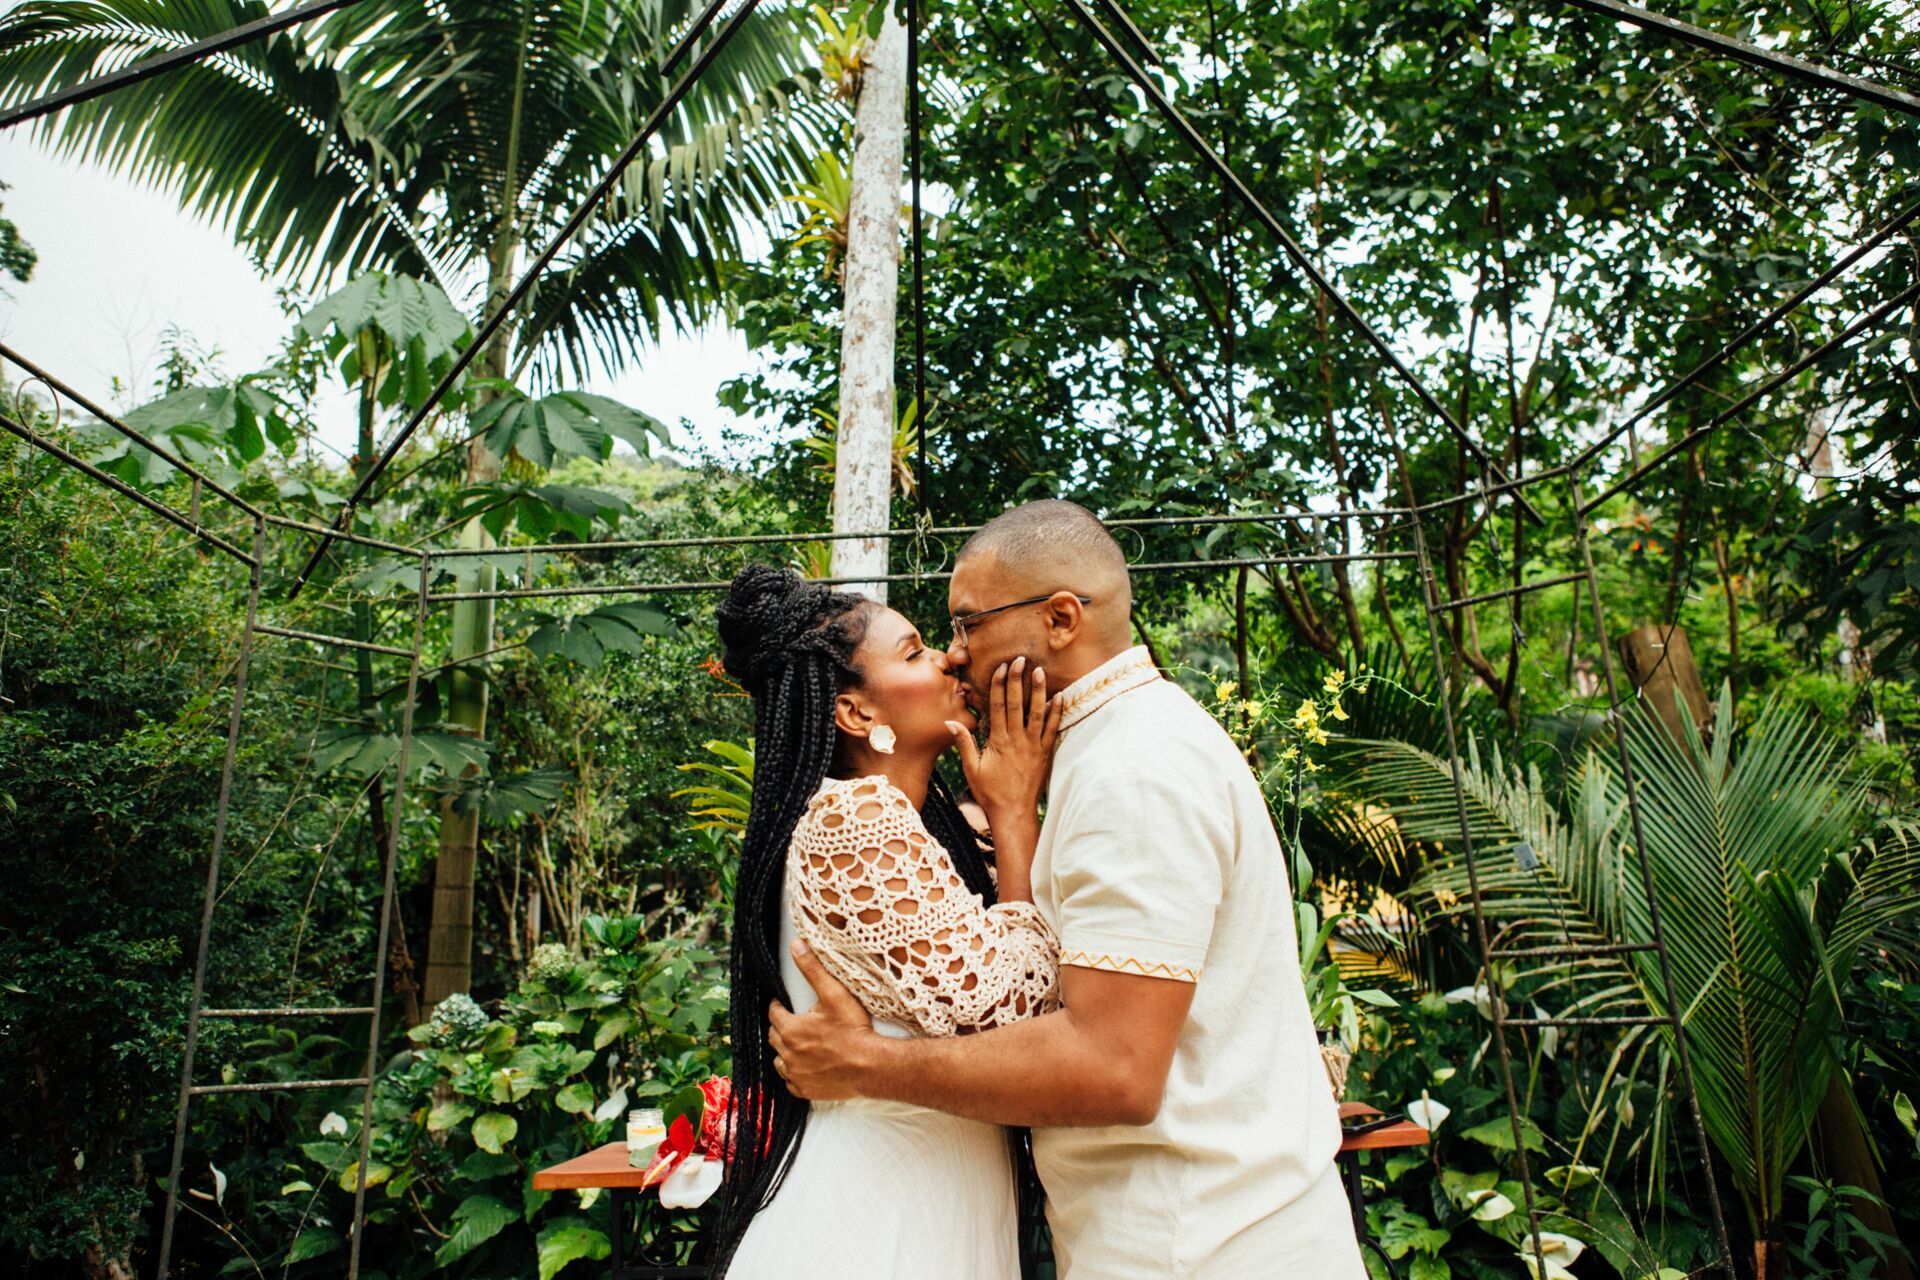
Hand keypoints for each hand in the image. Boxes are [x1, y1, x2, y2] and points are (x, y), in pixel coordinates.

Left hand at [767, 941, 882, 1101]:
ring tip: (799, 1044)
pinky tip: (806, 1067)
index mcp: (791, 1030)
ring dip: (785, 1052)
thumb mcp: (834, 994)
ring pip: (780, 1061)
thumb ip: (813, 970)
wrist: (871, 1066)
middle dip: (781, 1027)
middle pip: (774, 1037)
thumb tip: (797, 946)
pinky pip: (791, 1082)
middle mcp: (788, 1054)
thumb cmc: (854, 1030)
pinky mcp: (806, 1090)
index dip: (779, 1006)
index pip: (775, 1013)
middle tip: (794, 1021)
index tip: (784, 1004)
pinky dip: (795, 1074)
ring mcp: (796, 1075)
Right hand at [946, 656, 1061, 819]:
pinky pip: (1052, 729)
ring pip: (1037, 713)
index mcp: (998, 741)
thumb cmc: (990, 793)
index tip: (1002, 668)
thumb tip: (950, 722)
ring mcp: (1033, 746)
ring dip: (1039, 691)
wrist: (1014, 813)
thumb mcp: (972, 768)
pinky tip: (1060, 697)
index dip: (1000, 685)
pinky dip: (1056, 712)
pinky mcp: (1044, 753)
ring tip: (1040, 672)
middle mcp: (1017, 740)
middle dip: (1019, 680)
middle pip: (1017, 704)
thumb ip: (964, 743)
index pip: (998, 706)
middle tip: (1021, 660)